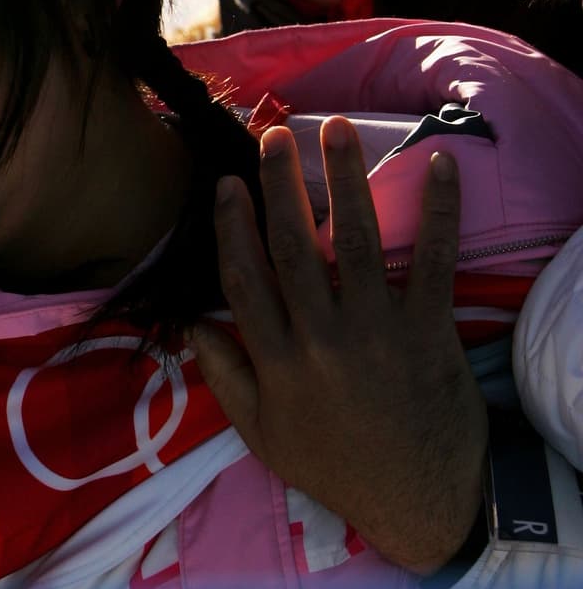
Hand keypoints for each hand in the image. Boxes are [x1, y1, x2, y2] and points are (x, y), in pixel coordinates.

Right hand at [190, 116, 484, 573]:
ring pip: (357, 243)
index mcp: (277, 362)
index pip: (245, 279)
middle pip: (295, 248)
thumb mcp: (261, 434)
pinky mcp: (429, 331)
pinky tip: (438, 167)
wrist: (419, 500)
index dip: (232, 226)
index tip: (226, 183)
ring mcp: (378, 331)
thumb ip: (224, 375)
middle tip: (274, 135)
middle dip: (281, 185)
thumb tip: (191, 321)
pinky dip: (439, 214)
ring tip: (335, 131)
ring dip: (346, 181)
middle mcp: (322, 338)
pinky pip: (435, 263)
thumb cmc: (334, 465)